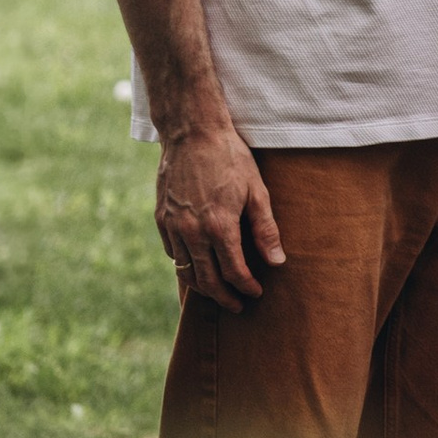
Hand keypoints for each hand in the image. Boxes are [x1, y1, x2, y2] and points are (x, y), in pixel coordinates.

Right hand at [154, 109, 286, 308]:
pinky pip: (172, 254)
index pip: (234, 272)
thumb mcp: (256, 191)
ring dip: (203, 287)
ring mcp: (173, 226)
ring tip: (218, 293)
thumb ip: (265, 230)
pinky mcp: (161, 219)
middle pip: (208, 281)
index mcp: (219, 226)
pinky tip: (198, 266)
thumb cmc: (229, 158)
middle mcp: (192, 232)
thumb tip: (276, 262)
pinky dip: (186, 266)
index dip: (246, 287)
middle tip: (237, 306)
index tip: (256, 293)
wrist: (192, 131)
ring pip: (186, 272)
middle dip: (224, 297)